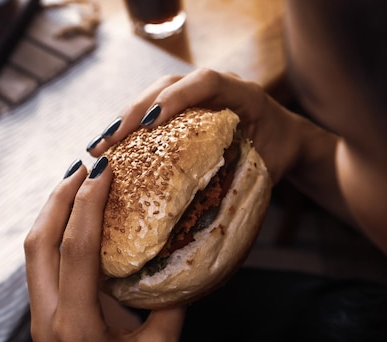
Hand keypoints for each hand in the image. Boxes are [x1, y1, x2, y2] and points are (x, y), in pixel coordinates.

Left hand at [24, 159, 185, 341]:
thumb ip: (172, 305)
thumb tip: (183, 260)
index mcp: (77, 324)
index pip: (76, 250)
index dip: (89, 204)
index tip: (103, 169)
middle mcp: (48, 317)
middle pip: (38, 242)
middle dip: (58, 198)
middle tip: (86, 166)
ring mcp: (40, 320)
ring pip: (33, 254)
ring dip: (52, 214)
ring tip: (78, 185)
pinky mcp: (44, 322)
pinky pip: (41, 267)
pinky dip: (55, 236)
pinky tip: (76, 226)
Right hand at [87, 68, 307, 183]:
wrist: (286, 138)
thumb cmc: (279, 153)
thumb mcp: (269, 166)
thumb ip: (246, 176)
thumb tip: (208, 214)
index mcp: (244, 93)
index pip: (207, 82)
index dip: (177, 98)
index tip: (150, 124)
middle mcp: (217, 86)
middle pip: (169, 85)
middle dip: (135, 112)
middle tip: (108, 141)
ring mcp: (198, 93)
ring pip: (155, 95)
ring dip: (125, 119)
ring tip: (99, 146)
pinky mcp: (186, 105)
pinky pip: (156, 110)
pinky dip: (134, 126)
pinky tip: (112, 147)